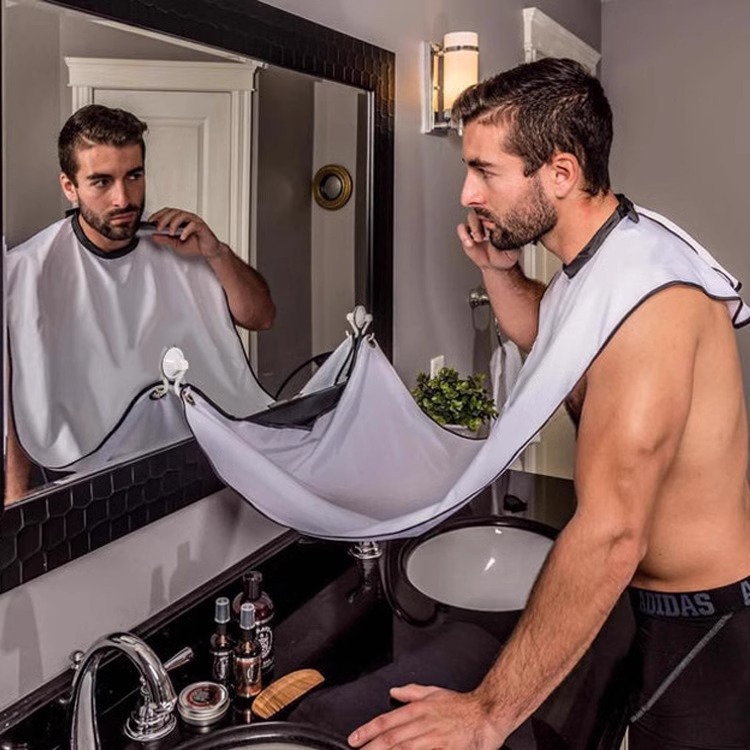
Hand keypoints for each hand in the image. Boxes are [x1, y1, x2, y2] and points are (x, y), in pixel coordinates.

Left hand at [147, 207, 223, 259]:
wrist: (209, 251)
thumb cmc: (196, 245)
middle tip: (158, 228)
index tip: (150, 221)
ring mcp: (195, 221)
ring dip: (174, 223)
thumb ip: (165, 239)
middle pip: (173, 212)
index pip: (167, 212)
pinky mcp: (202, 227)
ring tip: (170, 232)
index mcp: (180, 219)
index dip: (158, 215)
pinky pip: (193, 225)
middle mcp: (187, 218)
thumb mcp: (176, 244)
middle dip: (163, 219)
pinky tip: (182, 237)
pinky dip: (186, 230)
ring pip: (182, 215)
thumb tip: (154, 236)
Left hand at [348, 684, 505, 749]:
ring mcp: (433, 738)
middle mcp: (423, 723)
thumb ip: (412, 692)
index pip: (386, 720)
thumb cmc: (461, 705)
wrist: (487, 713)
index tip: (354, 740)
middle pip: (391, 738)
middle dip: (371, 747)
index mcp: (418, 709)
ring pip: (403, 749)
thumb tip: (394, 691)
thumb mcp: (434, 692)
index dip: (368, 731)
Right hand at [457, 211, 520, 272]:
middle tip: (488, 229)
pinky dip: (463, 234)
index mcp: (500, 220)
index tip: (496, 225)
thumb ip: (511, 241)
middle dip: (484, 218)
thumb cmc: (505, 255)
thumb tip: (506, 233)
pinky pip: (462, 228)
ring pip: (472, 216)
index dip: (495, 214)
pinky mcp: (468, 234)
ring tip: (479, 239)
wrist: (494, 265)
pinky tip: (470, 242)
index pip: (497, 210)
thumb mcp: (513, 250)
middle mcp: (488, 220)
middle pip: (483, 209)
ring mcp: (477, 226)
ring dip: (475, 227)